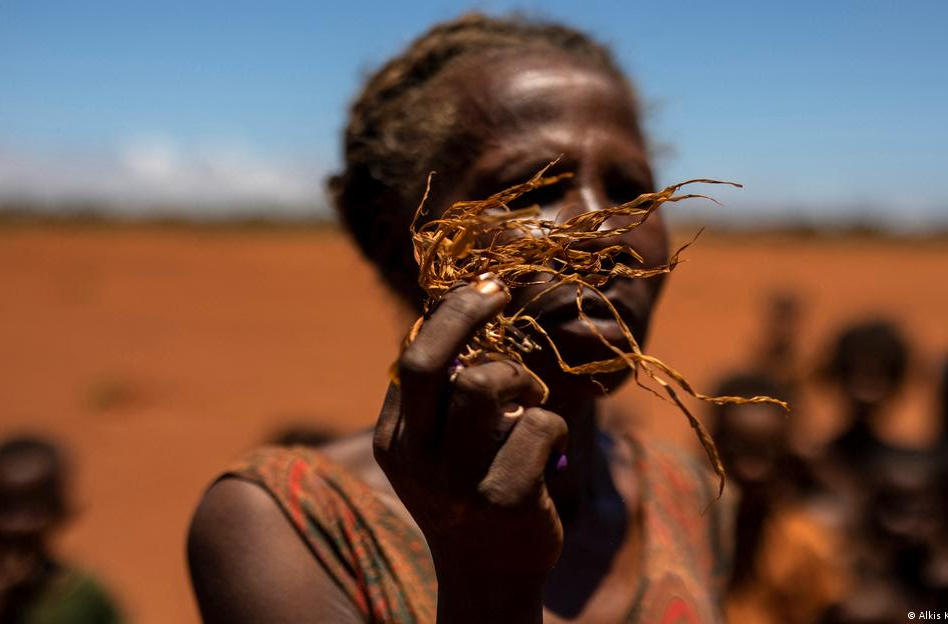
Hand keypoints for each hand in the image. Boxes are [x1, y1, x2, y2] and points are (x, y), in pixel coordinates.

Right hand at [373, 277, 567, 621]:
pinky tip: (550, 446)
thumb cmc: (470, 497)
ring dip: (520, 378)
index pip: (412, 357)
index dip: (449, 315)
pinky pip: (537, 425)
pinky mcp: (504, 497)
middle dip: (467, 311)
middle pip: (429, 361)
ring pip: (484, 385)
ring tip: (532, 396)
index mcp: (395, 439)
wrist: (489, 578)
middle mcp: (416, 458)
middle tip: (498, 291)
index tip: (484, 291)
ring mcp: (457, 481)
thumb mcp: (437, 452)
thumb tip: (460, 315)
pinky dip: (552, 422)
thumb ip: (440, 400)